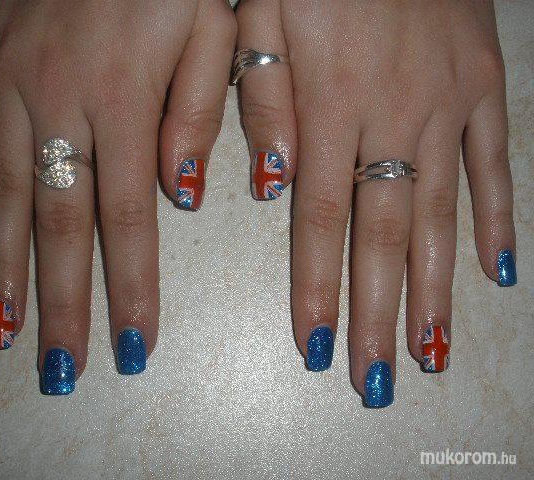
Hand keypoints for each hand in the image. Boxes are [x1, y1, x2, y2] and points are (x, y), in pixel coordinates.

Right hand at [0, 0, 235, 392]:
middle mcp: (57, 103)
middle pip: (61, 225)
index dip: (132, 287)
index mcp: (123, 99)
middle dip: (61, 303)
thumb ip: (197, 115)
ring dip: (2, 270)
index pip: (130, 218)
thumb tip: (182, 197)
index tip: (134, 345)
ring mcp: (7, 85)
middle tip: (59, 368)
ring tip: (1, 332)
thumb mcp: (210, 27)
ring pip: (5, 195)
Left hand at [236, 0, 514, 405]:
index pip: (320, 221)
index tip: (314, 347)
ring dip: (437, 289)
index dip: (317, 289)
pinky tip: (496, 271)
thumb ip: (261, 100)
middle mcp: (394, 117)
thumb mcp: (259, 15)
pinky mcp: (484, 84)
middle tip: (378, 379)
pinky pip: (495, 162)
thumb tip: (271, 185)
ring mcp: (448, 104)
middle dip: (378, 314)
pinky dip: (495, 219)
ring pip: (441, 215)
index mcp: (331, 105)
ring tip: (433, 352)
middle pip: (385, 236)